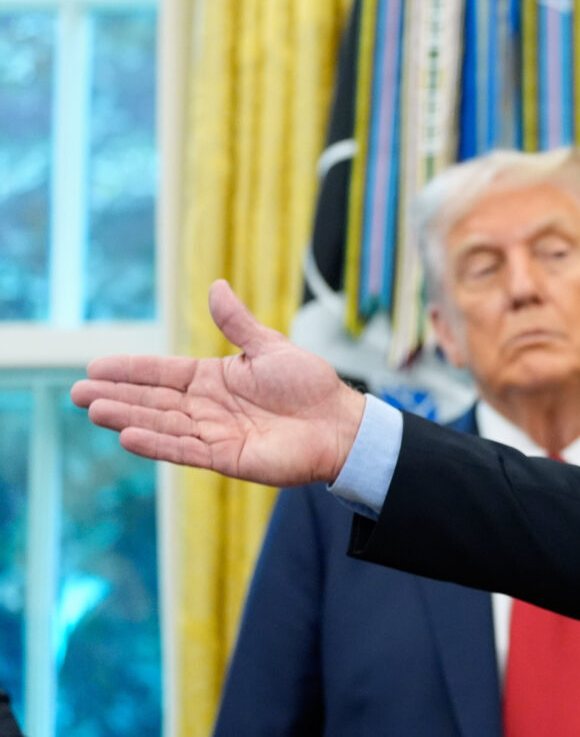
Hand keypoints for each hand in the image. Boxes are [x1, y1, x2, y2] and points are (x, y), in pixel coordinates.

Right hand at [71, 280, 366, 485]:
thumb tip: (216, 285)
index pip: (163, 374)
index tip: (95, 365)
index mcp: (214, 379)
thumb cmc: (309, 384)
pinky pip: (186, 450)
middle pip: (154, 400)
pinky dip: (157, 444)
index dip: (131, 370)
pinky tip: (128, 436)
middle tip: (77, 391)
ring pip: (163, 424)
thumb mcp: (269, 346)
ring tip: (93, 409)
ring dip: (128, 417)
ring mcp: (215, 434)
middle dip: (117, 395)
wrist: (339, 422)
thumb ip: (237, 323)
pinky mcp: (227, 457)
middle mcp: (208, 407)